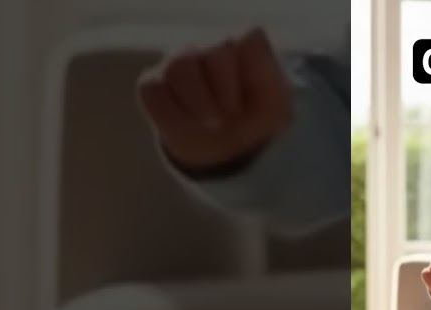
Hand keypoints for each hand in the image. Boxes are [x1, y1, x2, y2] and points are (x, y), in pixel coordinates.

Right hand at [136, 27, 293, 173]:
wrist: (229, 149)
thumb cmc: (256, 121)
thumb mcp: (277, 109)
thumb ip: (270, 77)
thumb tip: (253, 40)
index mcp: (243, 46)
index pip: (246, 40)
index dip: (250, 73)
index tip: (254, 100)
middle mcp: (208, 47)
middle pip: (210, 53)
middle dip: (222, 91)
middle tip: (230, 117)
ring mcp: (178, 63)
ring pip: (178, 67)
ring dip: (198, 102)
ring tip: (212, 123)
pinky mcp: (153, 84)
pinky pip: (153, 90)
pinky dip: (172, 115)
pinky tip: (188, 126)